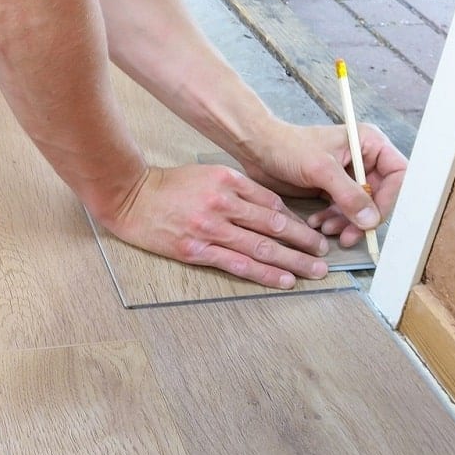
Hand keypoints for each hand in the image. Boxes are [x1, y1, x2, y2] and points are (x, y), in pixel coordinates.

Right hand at [104, 165, 330, 288]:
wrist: (130, 198)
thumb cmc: (168, 186)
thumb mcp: (206, 174)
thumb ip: (237, 188)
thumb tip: (271, 209)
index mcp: (227, 181)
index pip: (272, 203)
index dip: (296, 220)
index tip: (311, 232)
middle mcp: (222, 204)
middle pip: (273, 225)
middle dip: (303, 242)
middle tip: (324, 254)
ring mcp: (209, 228)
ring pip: (261, 247)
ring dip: (292, 261)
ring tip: (314, 271)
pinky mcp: (196, 250)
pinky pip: (237, 264)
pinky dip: (264, 273)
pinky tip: (283, 280)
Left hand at [236, 122, 406, 246]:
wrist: (257, 149)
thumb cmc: (288, 147)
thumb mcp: (321, 169)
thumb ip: (349, 194)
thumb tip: (371, 220)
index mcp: (369, 144)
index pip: (397, 174)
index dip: (389, 199)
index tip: (372, 219)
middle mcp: (363, 159)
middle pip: (379, 196)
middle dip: (362, 217)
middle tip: (348, 236)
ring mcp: (348, 176)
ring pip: (359, 207)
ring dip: (345, 222)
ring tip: (325, 229)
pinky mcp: (332, 188)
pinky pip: (341, 211)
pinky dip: (332, 220)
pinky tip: (316, 224)